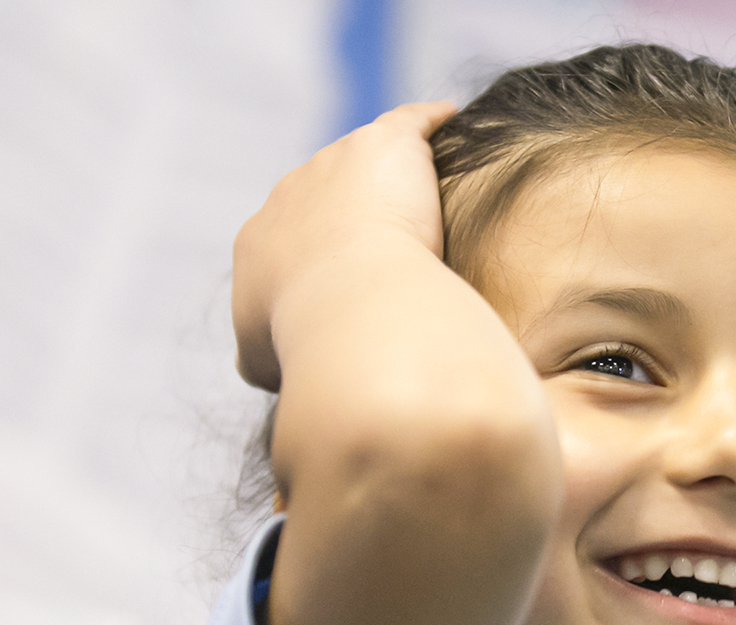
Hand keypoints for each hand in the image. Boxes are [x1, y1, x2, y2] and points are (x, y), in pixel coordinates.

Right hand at [233, 102, 457, 391]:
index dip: (319, 262)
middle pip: (323, 199)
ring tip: (422, 187)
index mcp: (259, 242)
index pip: (289, 244)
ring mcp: (335, 165)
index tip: (350, 285)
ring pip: (364, 164)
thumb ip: (261, 354)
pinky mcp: (384, 146)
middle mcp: (290, 195)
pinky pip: (409, 125)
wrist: (355, 303)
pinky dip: (427, 122)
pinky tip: (448, 120)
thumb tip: (262, 365)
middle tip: (391, 245)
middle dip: (349, 218)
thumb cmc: (313, 339)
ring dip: (388, 174)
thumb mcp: (267, 359)